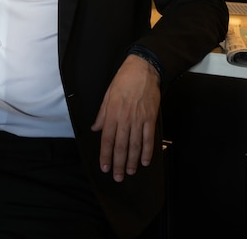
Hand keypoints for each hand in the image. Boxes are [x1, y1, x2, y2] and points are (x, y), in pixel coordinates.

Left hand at [91, 54, 160, 181]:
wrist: (143, 70)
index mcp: (112, 113)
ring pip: (134, 145)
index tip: (104, 167)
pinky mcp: (150, 118)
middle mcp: (125, 119)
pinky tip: (145, 161)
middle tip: (117, 177)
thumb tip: (96, 128)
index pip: (107, 139)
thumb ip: (102, 113)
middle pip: (120, 146)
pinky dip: (147, 151)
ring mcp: (139, 119)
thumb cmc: (123, 80)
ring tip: (129, 172)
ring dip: (132, 161)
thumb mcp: (108, 94)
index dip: (105, 155)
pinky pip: (148, 138)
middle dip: (118, 164)